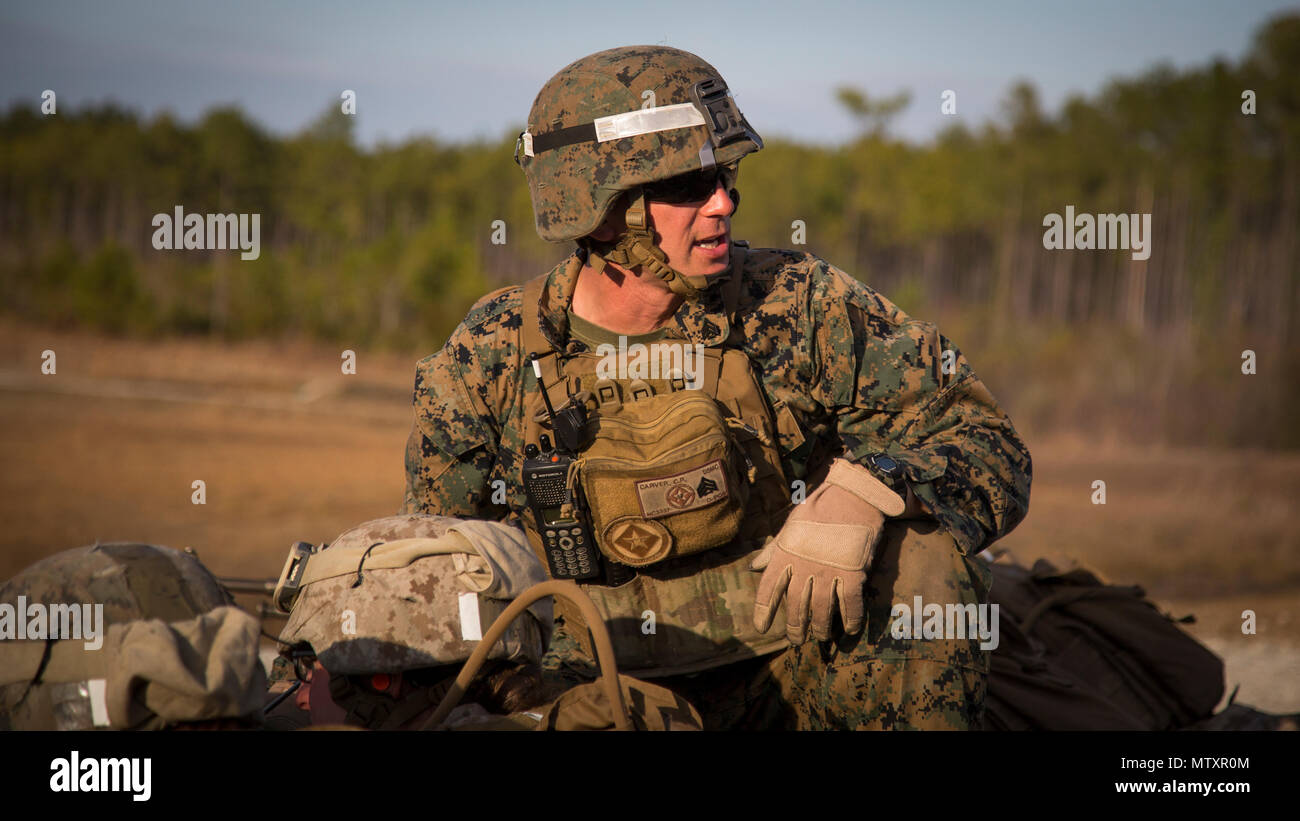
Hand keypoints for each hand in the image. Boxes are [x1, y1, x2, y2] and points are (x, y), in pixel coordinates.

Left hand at [752, 458, 903, 644]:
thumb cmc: (819, 509)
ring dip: (821, 628)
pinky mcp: (853, 571)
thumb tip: (753, 568)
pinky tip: (850, 630)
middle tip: (796, 640)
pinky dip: (851, 620)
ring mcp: (829, 570)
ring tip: (820, 637)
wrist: (853, 494)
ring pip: (821, 610)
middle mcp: (805, 565)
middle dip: (795, 627)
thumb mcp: (790, 527)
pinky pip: (850, 604)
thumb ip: (772, 551)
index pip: (769, 588)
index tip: (760, 627)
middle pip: (796, 605)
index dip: (763, 610)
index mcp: (786, 553)